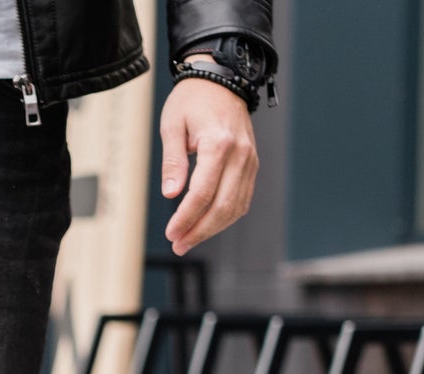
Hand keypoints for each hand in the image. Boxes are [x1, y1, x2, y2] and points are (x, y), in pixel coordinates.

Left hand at [157, 59, 258, 255]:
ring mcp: (250, 160)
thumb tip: (171, 193)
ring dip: (213, 228)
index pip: (202, 193)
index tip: (171, 232)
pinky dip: (226, 216)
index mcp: (219, 144)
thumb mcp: (172, 125)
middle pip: (223, 206)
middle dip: (199, 230)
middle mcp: (240, 154)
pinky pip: (242, 198)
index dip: (186, 218)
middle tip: (178, 244)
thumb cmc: (193, 99)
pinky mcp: (252, 164)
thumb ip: (173, 161)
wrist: (222, 79)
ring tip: (189, 239)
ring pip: (236, 207)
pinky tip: (207, 224)